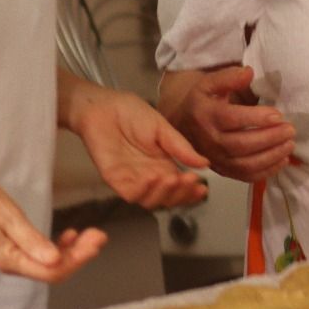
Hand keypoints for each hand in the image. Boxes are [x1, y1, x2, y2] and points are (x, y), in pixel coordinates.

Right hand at [0, 173, 106, 282]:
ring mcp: (16, 257)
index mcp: (11, 260)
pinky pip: (44, 254)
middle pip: (55, 269)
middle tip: (100, 235)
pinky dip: (61, 247)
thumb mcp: (9, 218)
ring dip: (74, 250)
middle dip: (80, 254)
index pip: (52, 271)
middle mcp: (14, 264)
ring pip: (52, 262)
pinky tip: (71, 235)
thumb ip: (31, 241)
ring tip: (92, 234)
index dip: (77, 260)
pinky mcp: (17, 248)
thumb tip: (54, 260)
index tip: (95, 244)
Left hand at [70, 87, 210, 208]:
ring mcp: (132, 180)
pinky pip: (131, 194)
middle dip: (182, 194)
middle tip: (191, 180)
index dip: (191, 191)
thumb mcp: (162, 128)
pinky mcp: (115, 180)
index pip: (179, 186)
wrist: (103, 107)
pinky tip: (154, 177)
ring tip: (174, 178)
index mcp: (163, 165)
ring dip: (165, 194)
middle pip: (168, 198)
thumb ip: (180, 147)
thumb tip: (204, 164)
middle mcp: (149, 177)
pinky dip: (144, 190)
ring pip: (151, 201)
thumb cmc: (132, 114)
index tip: (203, 187)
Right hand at [160, 65, 295, 182]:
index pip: (232, 119)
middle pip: (241, 145)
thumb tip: (249, 73)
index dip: (257, 118)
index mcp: (206, 116)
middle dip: (269, 138)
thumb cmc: (203, 101)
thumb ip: (228, 77)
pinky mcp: (223, 171)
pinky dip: (267, 172)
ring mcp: (216, 159)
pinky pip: (246, 177)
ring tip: (290, 144)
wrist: (183, 125)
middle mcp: (209, 141)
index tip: (279, 115)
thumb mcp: (209, 83)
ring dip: (271, 156)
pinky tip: (283, 160)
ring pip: (245, 164)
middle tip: (290, 130)